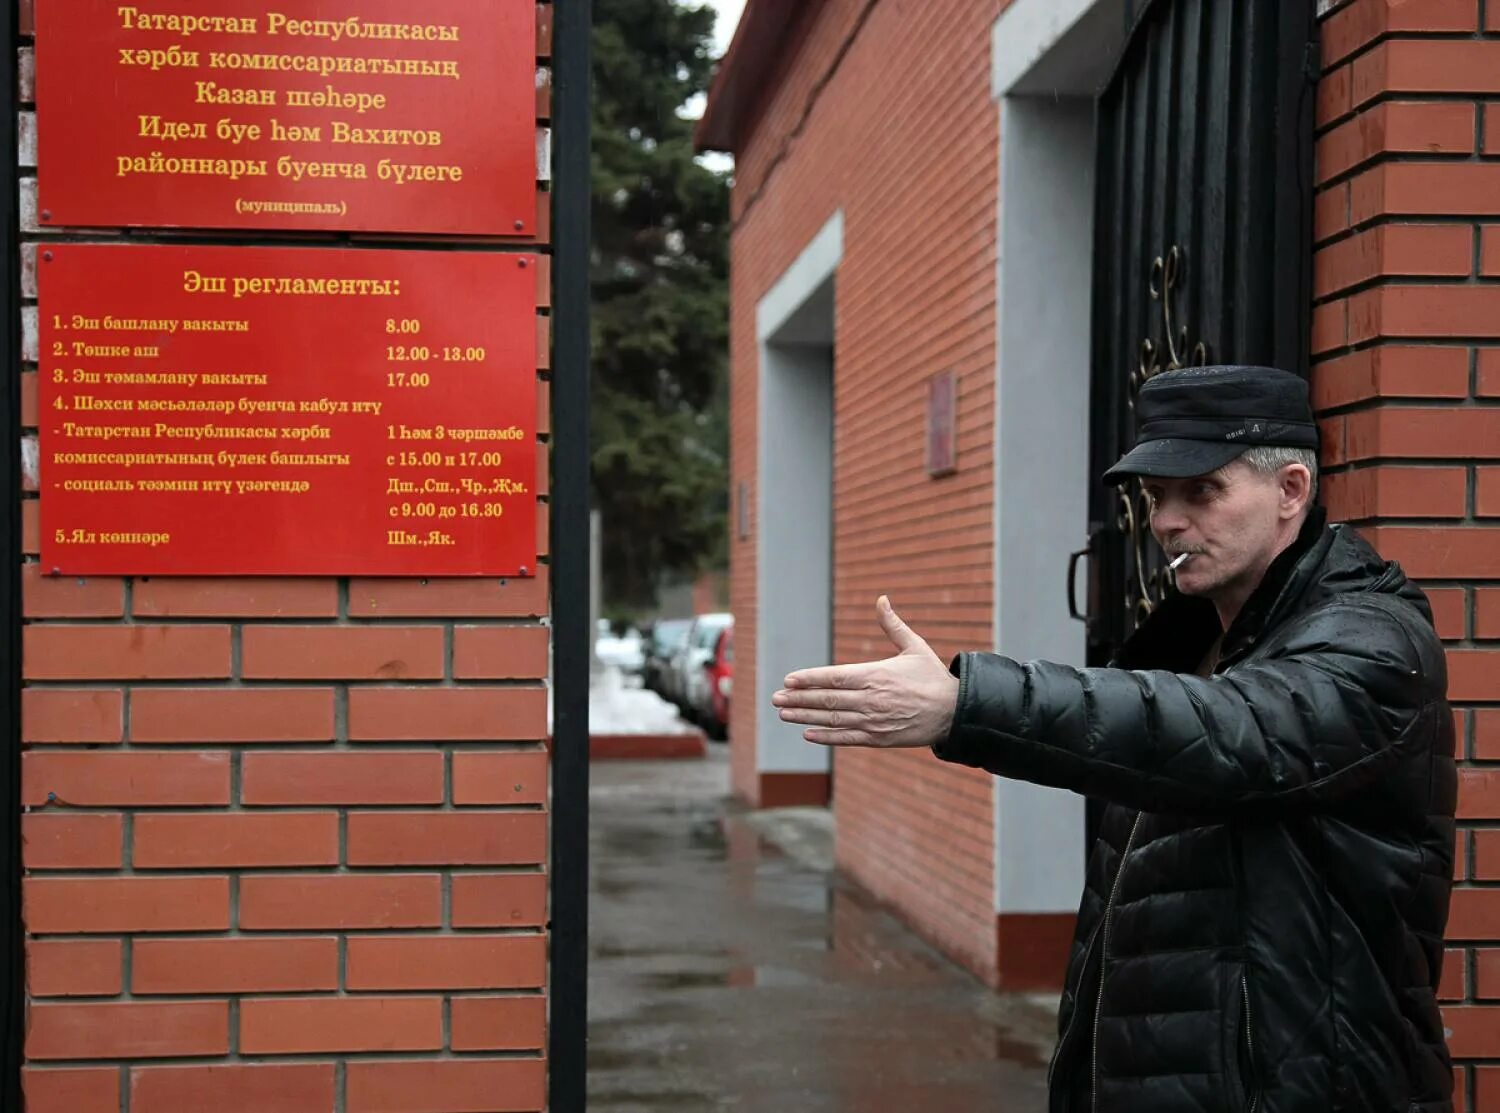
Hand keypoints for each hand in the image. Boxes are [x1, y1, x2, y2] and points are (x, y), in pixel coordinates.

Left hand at [771, 596, 959, 747]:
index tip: (789, 679)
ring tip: (783, 713)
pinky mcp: (879, 738)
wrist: (956, 712)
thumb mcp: (915, 647)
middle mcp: (872, 699)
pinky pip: (847, 738)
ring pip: (832, 719)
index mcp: (876, 675)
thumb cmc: (932, 677)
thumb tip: (882, 598)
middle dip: (799, 698)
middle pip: (828, 699)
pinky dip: (826, 737)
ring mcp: (874, 721)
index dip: (810, 678)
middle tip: (776, 697)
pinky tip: (807, 733)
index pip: (835, 677)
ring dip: (805, 716)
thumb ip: (892, 625)